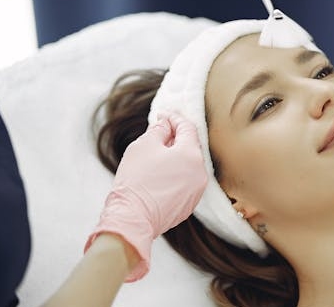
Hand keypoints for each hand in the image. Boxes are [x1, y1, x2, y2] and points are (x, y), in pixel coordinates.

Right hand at [84, 113, 206, 280]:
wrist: (132, 217)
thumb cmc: (136, 179)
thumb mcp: (144, 145)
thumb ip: (158, 130)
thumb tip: (165, 125)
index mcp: (191, 154)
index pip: (188, 128)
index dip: (174, 118)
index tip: (162, 116)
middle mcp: (200, 172)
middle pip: (191, 146)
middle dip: (176, 137)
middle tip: (160, 131)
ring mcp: (197, 190)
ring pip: (189, 165)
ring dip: (176, 156)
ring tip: (158, 154)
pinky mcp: (189, 204)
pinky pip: (185, 182)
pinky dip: (176, 174)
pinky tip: (160, 174)